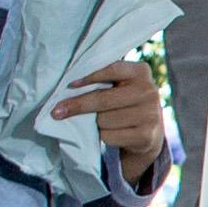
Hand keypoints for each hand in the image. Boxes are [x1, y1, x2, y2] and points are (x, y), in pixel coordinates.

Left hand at [49, 57, 167, 180]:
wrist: (151, 131)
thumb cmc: (126, 101)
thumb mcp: (122, 83)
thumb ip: (104, 78)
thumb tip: (68, 87)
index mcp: (141, 71)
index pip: (110, 70)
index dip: (88, 77)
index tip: (70, 85)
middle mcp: (149, 91)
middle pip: (102, 99)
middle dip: (78, 106)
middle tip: (56, 112)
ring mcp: (150, 115)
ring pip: (103, 120)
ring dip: (96, 123)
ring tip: (103, 121)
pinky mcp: (145, 136)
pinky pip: (109, 136)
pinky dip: (104, 136)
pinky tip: (111, 132)